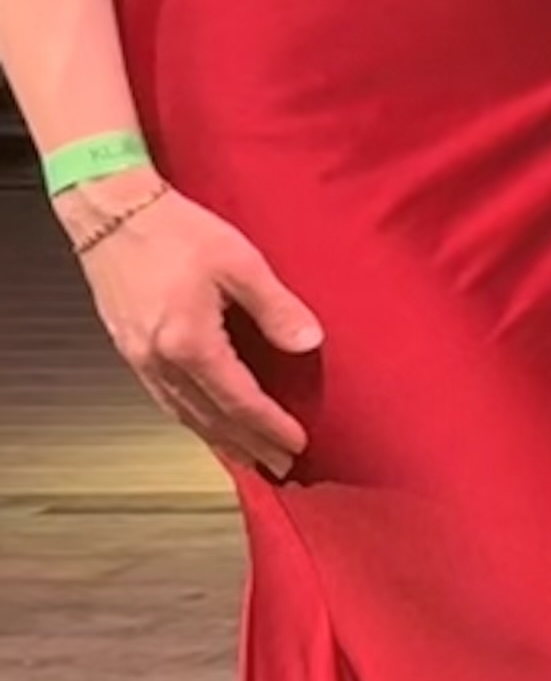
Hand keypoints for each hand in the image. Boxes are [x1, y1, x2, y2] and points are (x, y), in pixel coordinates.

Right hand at [73, 188, 320, 476]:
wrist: (112, 212)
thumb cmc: (175, 230)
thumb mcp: (240, 263)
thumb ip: (276, 307)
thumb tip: (309, 343)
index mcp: (190, 342)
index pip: (239, 400)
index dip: (270, 426)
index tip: (297, 445)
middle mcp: (159, 359)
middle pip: (210, 417)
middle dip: (247, 445)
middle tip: (279, 467)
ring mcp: (139, 357)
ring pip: (183, 413)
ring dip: (218, 439)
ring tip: (248, 457)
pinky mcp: (128, 347)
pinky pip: (163, 398)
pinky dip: (189, 418)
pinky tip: (204, 423)